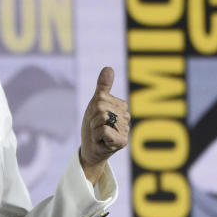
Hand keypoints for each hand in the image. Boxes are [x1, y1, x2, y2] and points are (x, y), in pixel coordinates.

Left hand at [79, 66, 128, 184]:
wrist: (91, 149)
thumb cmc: (93, 127)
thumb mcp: (96, 104)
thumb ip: (103, 87)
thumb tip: (109, 67)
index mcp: (121, 106)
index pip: (102, 98)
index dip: (93, 108)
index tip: (95, 117)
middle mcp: (126, 117)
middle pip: (101, 108)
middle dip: (92, 119)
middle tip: (96, 128)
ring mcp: (126, 129)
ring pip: (102, 119)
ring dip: (94, 128)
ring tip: (98, 134)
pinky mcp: (122, 141)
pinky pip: (103, 130)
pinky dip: (97, 135)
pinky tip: (101, 141)